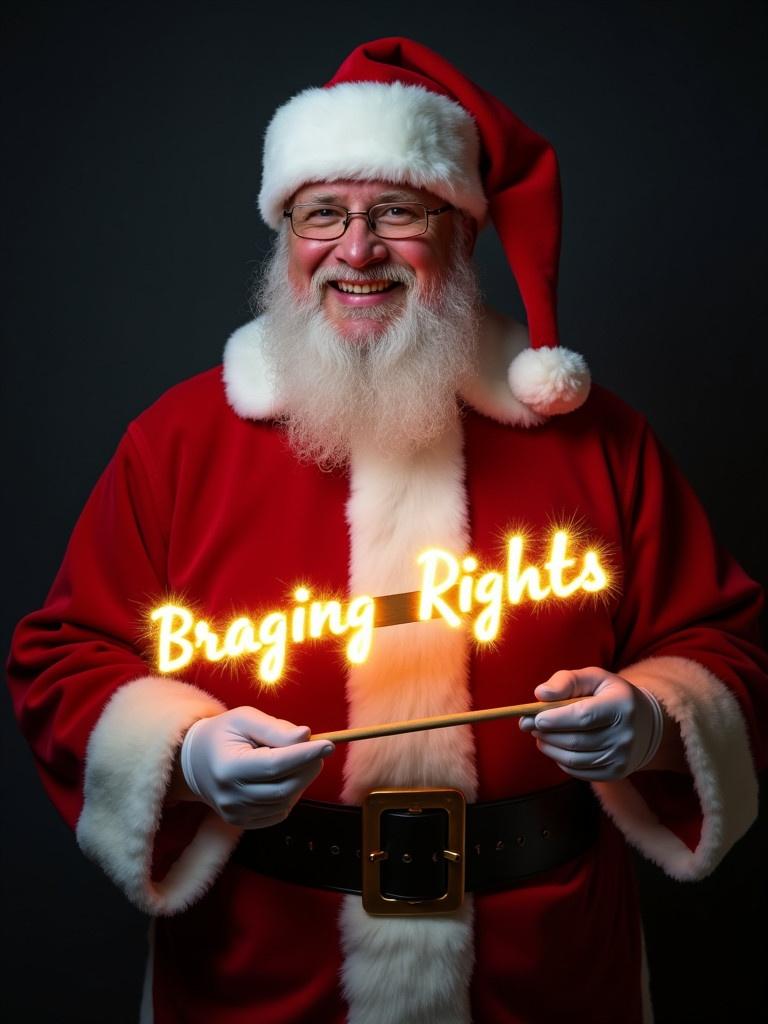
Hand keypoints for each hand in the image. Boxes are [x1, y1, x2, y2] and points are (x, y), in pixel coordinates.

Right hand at [180, 706, 334, 827]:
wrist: (195, 762)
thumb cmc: (224, 734)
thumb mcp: (245, 718)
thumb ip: (275, 728)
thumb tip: (305, 736)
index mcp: (228, 767)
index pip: (274, 766)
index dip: (304, 756)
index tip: (329, 744)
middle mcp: (230, 796)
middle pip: (284, 788)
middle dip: (308, 768)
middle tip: (318, 750)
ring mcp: (235, 813)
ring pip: (285, 801)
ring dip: (301, 781)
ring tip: (298, 760)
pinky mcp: (242, 822)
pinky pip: (279, 812)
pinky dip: (290, 795)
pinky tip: (285, 778)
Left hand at [519, 667, 663, 780]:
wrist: (645, 724)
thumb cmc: (610, 695)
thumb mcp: (594, 678)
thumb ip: (567, 681)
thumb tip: (540, 694)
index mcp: (621, 705)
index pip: (583, 716)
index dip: (556, 719)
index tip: (534, 718)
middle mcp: (626, 734)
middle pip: (576, 740)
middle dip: (547, 734)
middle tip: (528, 725)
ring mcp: (622, 757)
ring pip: (575, 759)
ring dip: (550, 748)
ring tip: (540, 736)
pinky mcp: (617, 772)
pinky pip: (580, 771)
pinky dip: (561, 761)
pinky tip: (557, 748)